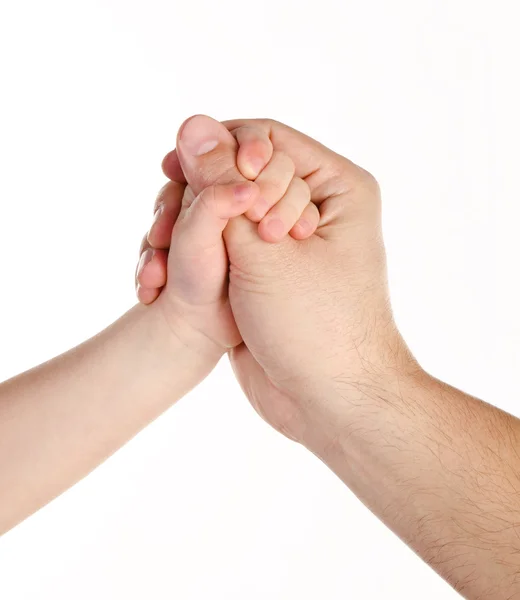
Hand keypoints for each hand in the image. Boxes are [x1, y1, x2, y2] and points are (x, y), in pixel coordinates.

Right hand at [136, 116, 318, 355]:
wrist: (328, 403)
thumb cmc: (314, 329)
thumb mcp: (262, 254)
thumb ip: (221, 190)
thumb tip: (191, 125)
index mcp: (336, 186)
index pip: (265, 139)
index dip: (224, 158)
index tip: (198, 191)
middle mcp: (314, 205)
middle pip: (240, 172)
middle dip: (198, 196)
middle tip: (165, 231)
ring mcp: (285, 238)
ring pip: (224, 209)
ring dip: (185, 227)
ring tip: (157, 258)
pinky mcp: (263, 269)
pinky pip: (221, 242)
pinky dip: (192, 252)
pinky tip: (162, 275)